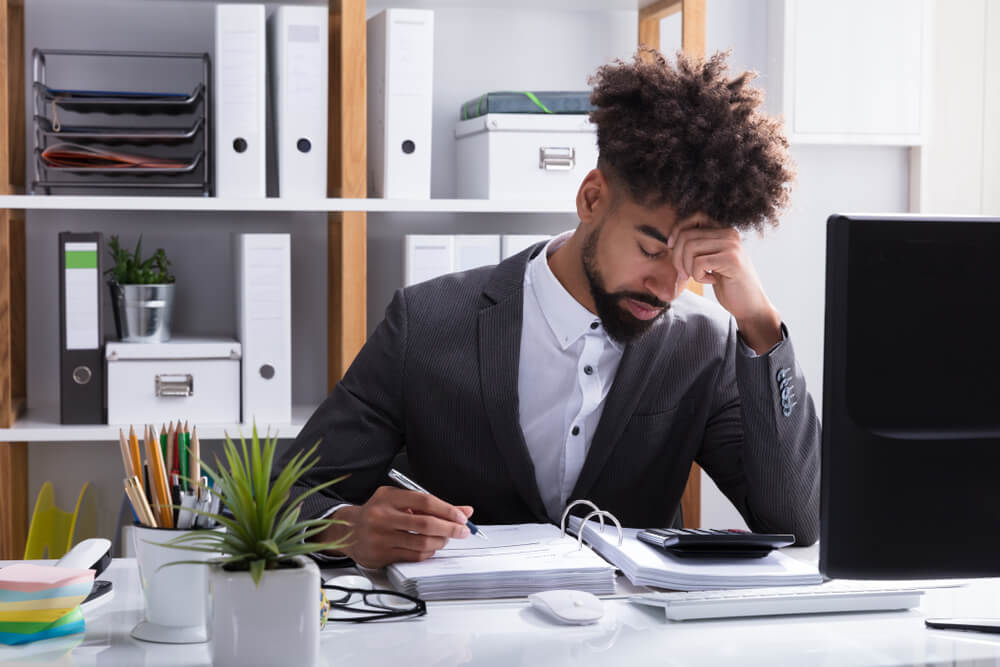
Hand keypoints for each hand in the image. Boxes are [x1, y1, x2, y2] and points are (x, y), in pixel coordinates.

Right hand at [319, 486, 473, 567]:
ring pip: (421, 543)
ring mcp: (381, 537)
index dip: (447, 509)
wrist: (347, 530)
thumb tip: (464, 511)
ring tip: (446, 538)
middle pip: (425, 524)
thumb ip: (431, 505)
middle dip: (449, 528)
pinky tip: (431, 547)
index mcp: (388, 498)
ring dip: (440, 542)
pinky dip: (428, 552)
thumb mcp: (401, 500)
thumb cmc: (378, 513)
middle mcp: (382, 517)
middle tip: (463, 531)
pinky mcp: (381, 555)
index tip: (462, 516)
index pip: (425, 501)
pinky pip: (413, 556)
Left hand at [668, 216, 781, 353]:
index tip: (672, 248)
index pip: (695, 217)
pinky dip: (698, 276)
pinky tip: (711, 281)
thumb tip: (671, 240)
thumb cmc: (728, 285)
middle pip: (687, 235)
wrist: (750, 305)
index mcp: (724, 231)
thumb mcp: (711, 261)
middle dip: (677, 257)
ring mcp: (731, 245)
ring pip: (690, 248)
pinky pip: (698, 262)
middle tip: (684, 274)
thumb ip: (698, 247)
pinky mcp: (731, 260)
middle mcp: (729, 234)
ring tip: (698, 277)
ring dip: (687, 268)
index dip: (678, 230)